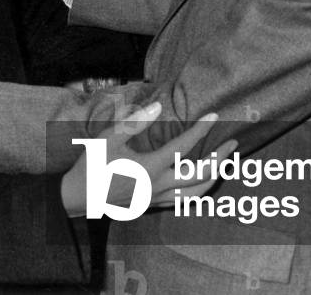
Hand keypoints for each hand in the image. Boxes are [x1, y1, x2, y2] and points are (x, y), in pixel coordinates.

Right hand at [60, 102, 233, 217]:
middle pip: (200, 174)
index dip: (200, 129)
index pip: (183, 146)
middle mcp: (158, 185)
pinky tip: (201, 181)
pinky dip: (199, 190)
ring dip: (214, 177)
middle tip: (232, 144)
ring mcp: (157, 198)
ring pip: (196, 192)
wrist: (77, 198)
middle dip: (220, 159)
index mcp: (149, 167)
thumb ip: (133, 122)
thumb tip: (157, 106)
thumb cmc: (91, 165)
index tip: (214, 116)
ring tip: (223, 163)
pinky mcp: (153, 205)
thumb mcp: (108, 138)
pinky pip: (184, 200)